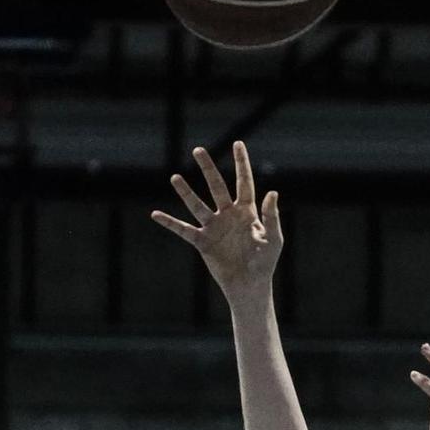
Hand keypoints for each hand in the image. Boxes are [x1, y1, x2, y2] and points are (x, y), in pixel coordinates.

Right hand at [150, 141, 282, 298]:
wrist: (249, 285)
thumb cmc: (265, 262)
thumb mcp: (274, 239)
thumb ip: (271, 216)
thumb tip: (272, 192)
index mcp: (246, 211)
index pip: (244, 182)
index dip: (241, 163)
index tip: (237, 144)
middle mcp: (228, 215)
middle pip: (216, 186)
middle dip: (207, 168)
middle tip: (198, 150)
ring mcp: (214, 227)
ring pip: (197, 205)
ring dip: (186, 192)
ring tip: (175, 177)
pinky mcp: (202, 242)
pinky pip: (183, 230)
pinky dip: (169, 223)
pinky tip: (155, 215)